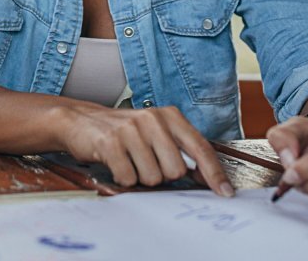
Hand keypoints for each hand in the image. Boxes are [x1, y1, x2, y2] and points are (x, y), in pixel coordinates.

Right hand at [58, 102, 233, 193]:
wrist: (81, 120)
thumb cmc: (124, 131)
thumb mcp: (155, 131)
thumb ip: (180, 148)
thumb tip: (206, 176)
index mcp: (169, 115)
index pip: (200, 147)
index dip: (214, 173)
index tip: (225, 192)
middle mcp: (152, 118)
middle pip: (176, 171)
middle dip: (162, 175)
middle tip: (145, 161)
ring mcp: (132, 129)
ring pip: (153, 178)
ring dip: (140, 177)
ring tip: (129, 159)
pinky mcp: (111, 142)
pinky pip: (129, 179)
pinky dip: (123, 177)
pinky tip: (116, 161)